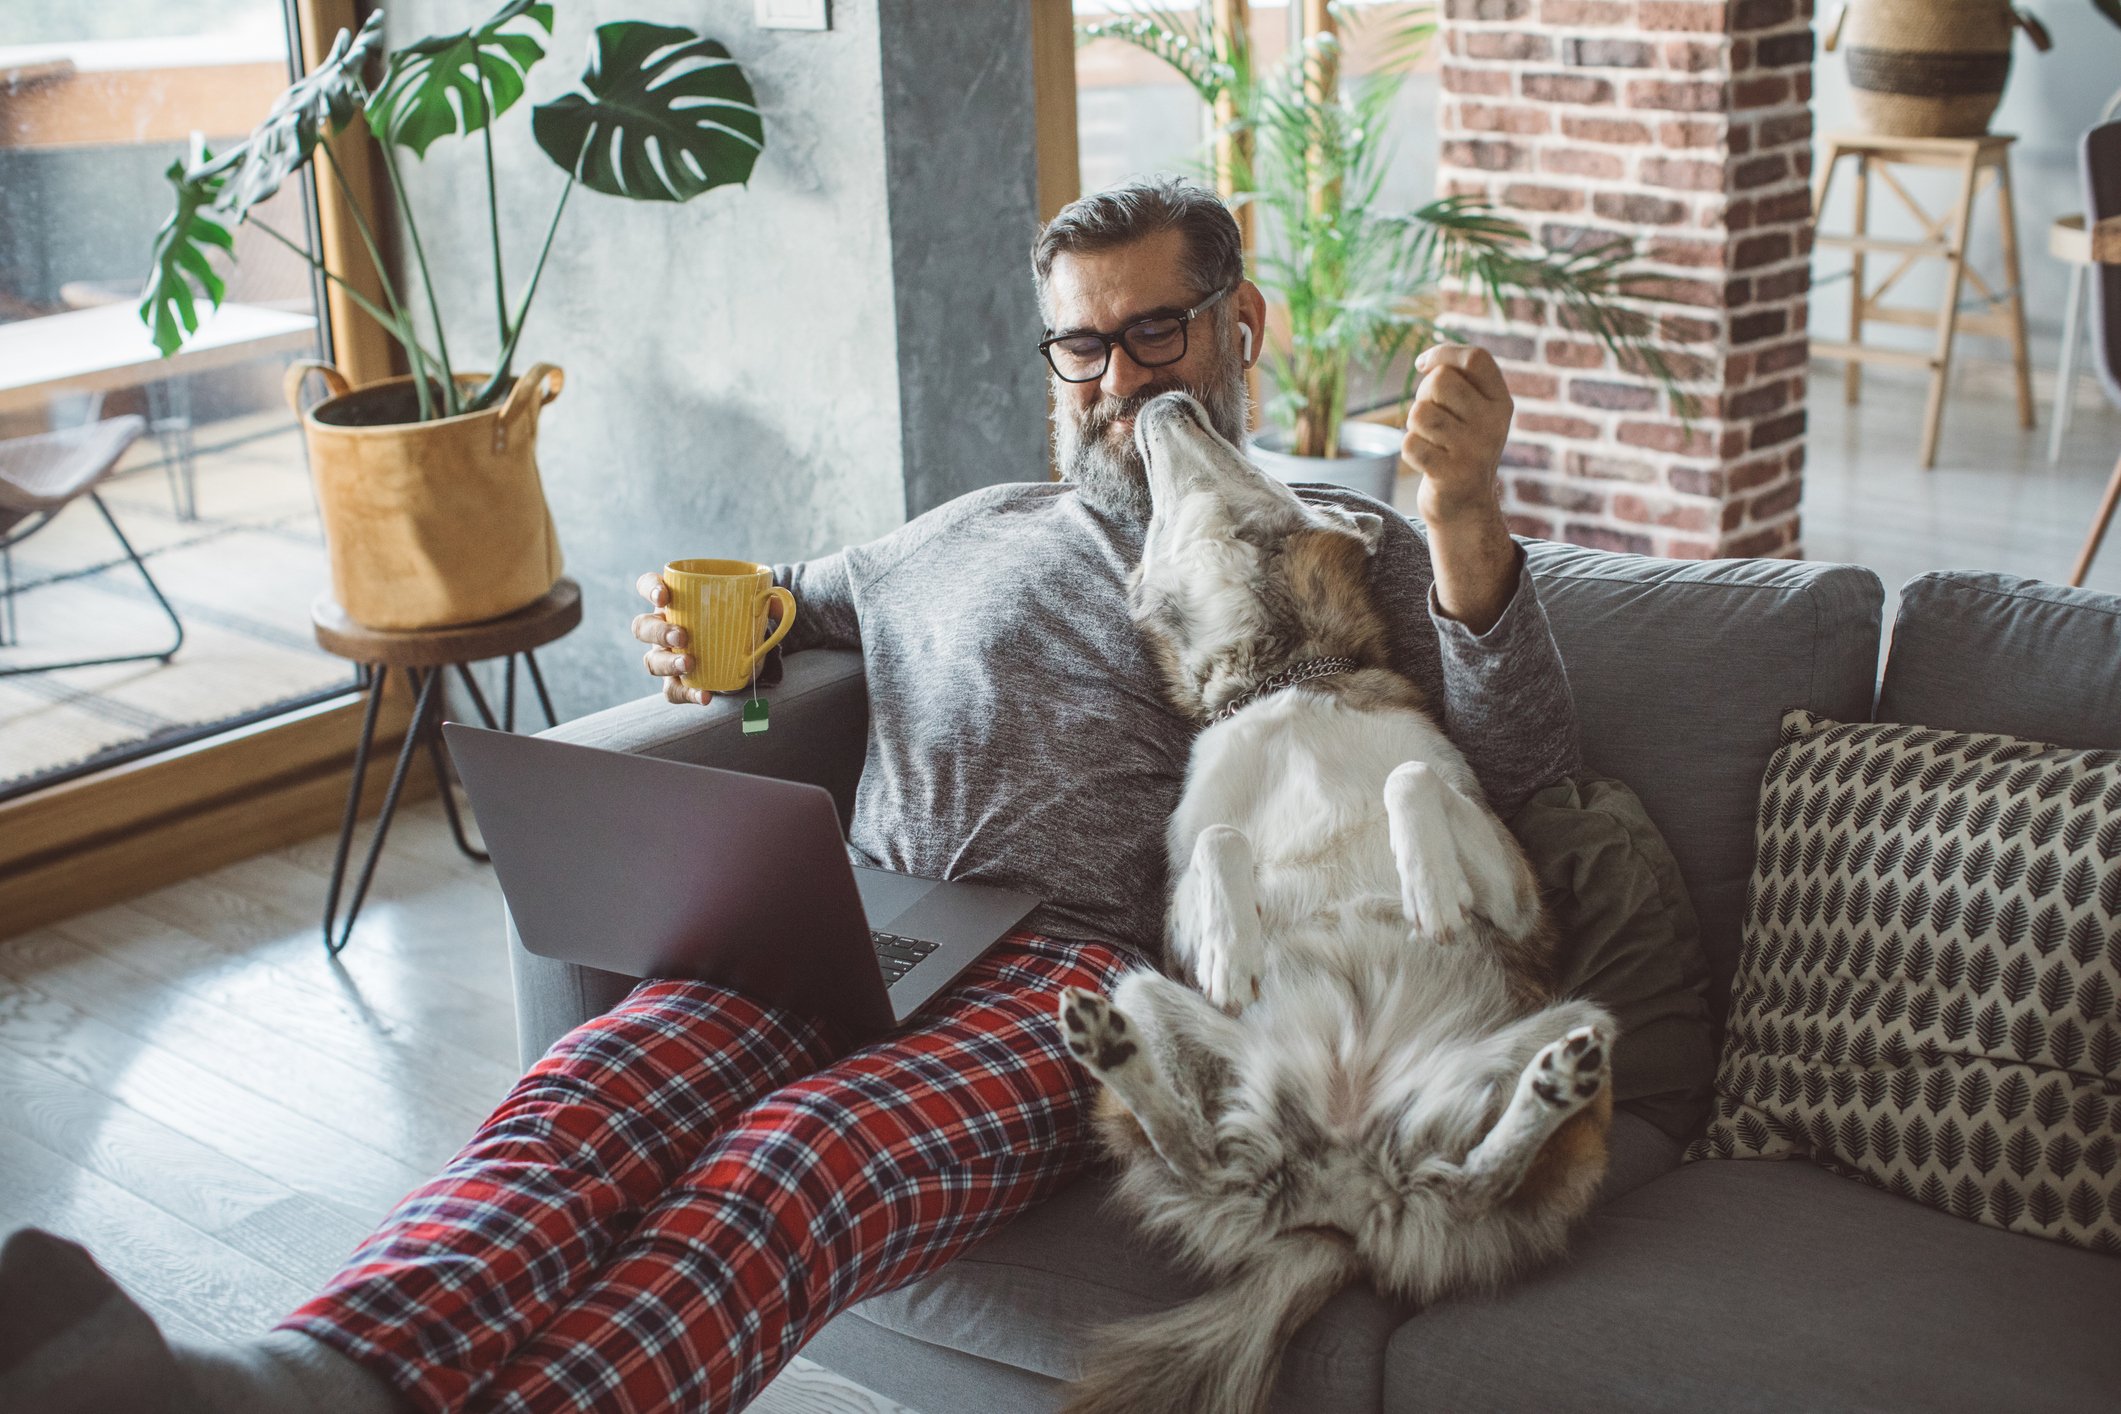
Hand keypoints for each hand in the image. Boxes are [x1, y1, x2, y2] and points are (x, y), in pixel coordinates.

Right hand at [632, 572, 786, 705]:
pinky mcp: (677, 682)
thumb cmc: (739, 620)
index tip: (664, 596)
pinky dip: (688, 694)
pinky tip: (705, 696)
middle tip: (682, 635)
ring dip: (668, 662)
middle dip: (658, 631)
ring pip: (651, 661)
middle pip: (642, 626)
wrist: (744, 653)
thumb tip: (778, 601)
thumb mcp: (753, 606)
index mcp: (675, 600)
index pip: (648, 586)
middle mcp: (663, 627)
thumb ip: (766, 600)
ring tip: (690, 663)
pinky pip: (673, 691)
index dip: (649, 588)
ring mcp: (666, 656)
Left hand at [1403, 344, 1512, 528]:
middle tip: (1432, 419)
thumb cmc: (1461, 447)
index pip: (1475, 358)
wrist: (1467, 507)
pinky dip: (1410, 451)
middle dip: (1424, 395)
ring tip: (1431, 440)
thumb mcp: (1473, 412)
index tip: (1423, 365)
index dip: (1443, 353)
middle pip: (1440, 381)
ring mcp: (1474, 450)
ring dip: (1414, 425)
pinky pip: (1410, 444)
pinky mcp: (1452, 475)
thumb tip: (1427, 362)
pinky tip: (1427, 462)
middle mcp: (1493, 423)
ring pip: (1420, 413)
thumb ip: (1459, 381)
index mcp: (1501, 402)